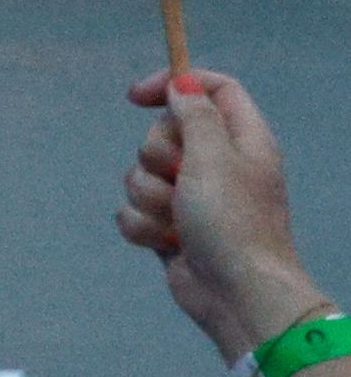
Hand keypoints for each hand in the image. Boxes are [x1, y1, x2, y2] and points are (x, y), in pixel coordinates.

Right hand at [132, 68, 317, 363]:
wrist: (236, 293)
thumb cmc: (233, 221)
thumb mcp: (214, 157)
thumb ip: (195, 115)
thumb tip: (182, 86)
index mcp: (242, 140)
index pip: (214, 89)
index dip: (176, 83)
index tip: (136, 96)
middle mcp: (218, 164)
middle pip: (165, 132)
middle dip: (156, 156)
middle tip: (179, 177)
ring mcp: (193, 197)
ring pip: (142, 174)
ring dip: (149, 198)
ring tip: (176, 220)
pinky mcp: (170, 226)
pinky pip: (135, 209)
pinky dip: (142, 226)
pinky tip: (164, 242)